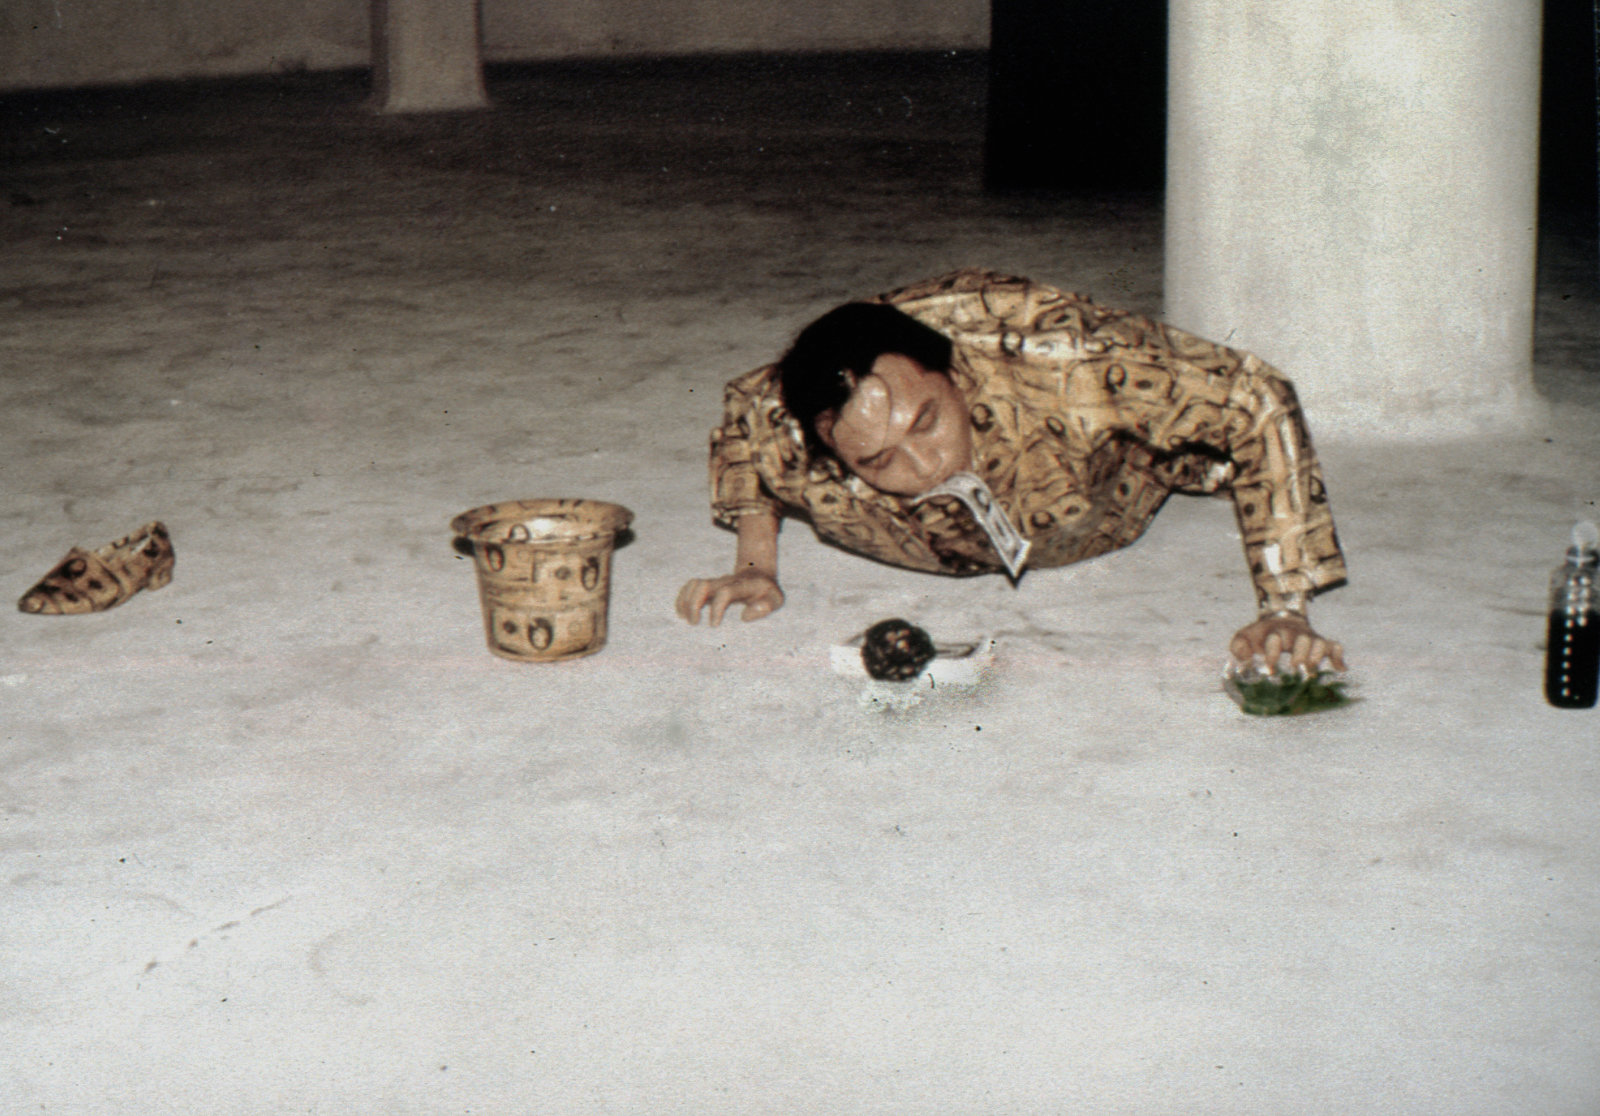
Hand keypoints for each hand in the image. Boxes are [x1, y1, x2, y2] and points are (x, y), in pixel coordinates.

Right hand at [676, 570, 784, 625]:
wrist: (759, 575)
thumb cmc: (768, 593)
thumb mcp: (777, 600)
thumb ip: (766, 607)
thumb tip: (745, 616)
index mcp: (744, 586)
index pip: (725, 592)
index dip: (717, 608)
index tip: (713, 625)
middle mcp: (727, 581)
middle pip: (704, 585)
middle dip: (694, 604)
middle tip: (694, 623)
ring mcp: (716, 582)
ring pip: (695, 584)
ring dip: (686, 601)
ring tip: (686, 619)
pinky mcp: (709, 585)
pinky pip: (691, 586)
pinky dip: (683, 598)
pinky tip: (681, 613)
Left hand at [1229, 613, 1345, 674]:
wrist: (1279, 620)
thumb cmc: (1259, 635)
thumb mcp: (1244, 637)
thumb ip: (1238, 647)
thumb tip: (1245, 660)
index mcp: (1274, 632)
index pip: (1276, 639)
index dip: (1273, 654)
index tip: (1270, 669)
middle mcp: (1294, 634)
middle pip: (1303, 640)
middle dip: (1300, 655)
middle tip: (1295, 670)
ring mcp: (1309, 638)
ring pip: (1320, 643)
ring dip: (1318, 657)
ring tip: (1311, 672)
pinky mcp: (1321, 643)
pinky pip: (1334, 646)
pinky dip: (1338, 656)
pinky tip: (1339, 669)